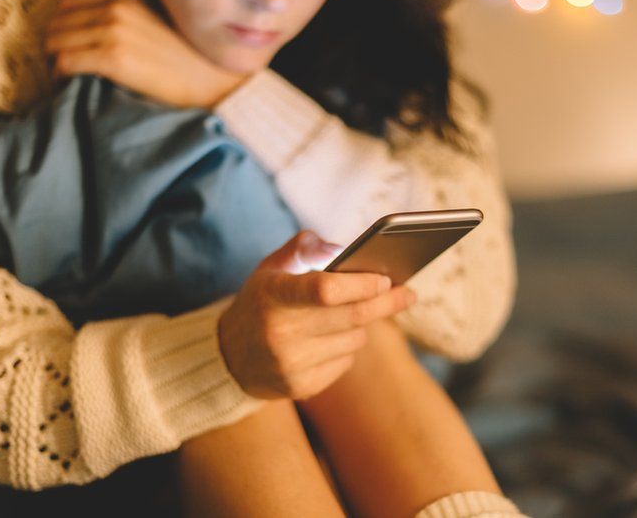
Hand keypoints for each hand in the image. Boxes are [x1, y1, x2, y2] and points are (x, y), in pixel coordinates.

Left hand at [45, 0, 244, 107]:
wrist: (211, 82)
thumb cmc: (186, 62)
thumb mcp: (154, 24)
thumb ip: (125, 19)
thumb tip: (91, 32)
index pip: (70, 4)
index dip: (60, 26)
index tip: (63, 46)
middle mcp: (117, 9)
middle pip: (58, 22)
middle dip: (53, 45)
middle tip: (58, 65)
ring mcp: (114, 32)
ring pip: (56, 42)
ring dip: (53, 61)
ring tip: (62, 78)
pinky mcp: (114, 59)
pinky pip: (66, 63)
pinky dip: (59, 76)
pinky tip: (67, 85)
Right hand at [217, 231, 416, 400]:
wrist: (229, 357)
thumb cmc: (261, 303)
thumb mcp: (271, 268)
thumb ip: (305, 248)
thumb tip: (342, 249)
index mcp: (272, 295)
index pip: (325, 290)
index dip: (361, 284)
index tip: (386, 279)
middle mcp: (279, 332)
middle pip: (351, 317)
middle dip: (385, 303)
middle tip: (408, 293)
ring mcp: (289, 364)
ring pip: (353, 340)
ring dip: (361, 325)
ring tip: (351, 315)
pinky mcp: (300, 387)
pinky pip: (345, 362)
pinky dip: (346, 348)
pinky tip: (331, 340)